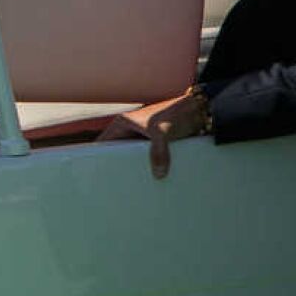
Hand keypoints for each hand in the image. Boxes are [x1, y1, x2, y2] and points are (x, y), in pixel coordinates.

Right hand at [95, 87, 210, 178]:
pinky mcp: (156, 142)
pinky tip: (152, 178)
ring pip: (134, 155)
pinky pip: (149, 157)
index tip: (96, 172)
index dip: (98, 156)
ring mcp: (143, 137)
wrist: (199, 110)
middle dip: (118, 165)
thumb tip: (159, 175)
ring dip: (136, 167)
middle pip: (118, 151)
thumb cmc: (176, 115)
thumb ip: (159, 153)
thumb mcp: (163, 133)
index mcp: (123, 123)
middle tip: (117, 184)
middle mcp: (130, 130)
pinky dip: (150, 166)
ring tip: (134, 185)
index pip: (103, 143)